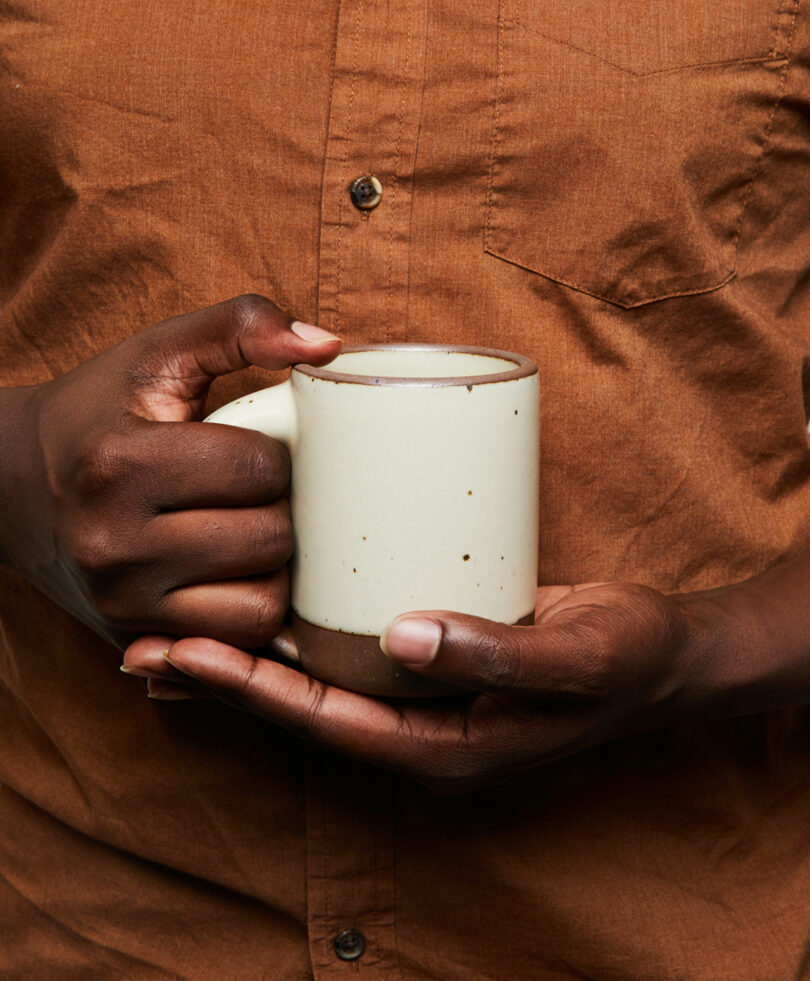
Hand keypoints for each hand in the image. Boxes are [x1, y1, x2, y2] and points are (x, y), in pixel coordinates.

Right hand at [0, 295, 340, 666]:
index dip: (278, 455)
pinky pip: (236, 644)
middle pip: (269, 539)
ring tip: (251, 532)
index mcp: (121, 463)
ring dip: (275, 566)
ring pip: (262, 605)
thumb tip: (331, 346)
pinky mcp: (132, 640)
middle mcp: (113, 544)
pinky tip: (238, 573)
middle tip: (257, 493)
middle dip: (281, 509)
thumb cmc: (100, 410)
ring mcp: (121, 603)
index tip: (254, 449)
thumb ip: (243, 325)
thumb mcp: (159, 353)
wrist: (9, 484)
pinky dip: (253, 609)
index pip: (261, 469)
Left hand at [121, 581, 705, 790]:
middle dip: (226, 679)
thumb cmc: (626, 659)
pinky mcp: (430, 654)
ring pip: (318, 680)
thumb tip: (404, 639)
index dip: (257, 692)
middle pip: (304, 708)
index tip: (188, 653)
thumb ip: (496, 654)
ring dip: (249, 657)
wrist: (662, 652)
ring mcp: (424, 693)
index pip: (331, 724)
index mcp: (447, 748)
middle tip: (144, 646)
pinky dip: (298, 631)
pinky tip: (265, 599)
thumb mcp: (575, 660)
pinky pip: (349, 651)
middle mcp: (423, 726)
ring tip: (172, 629)